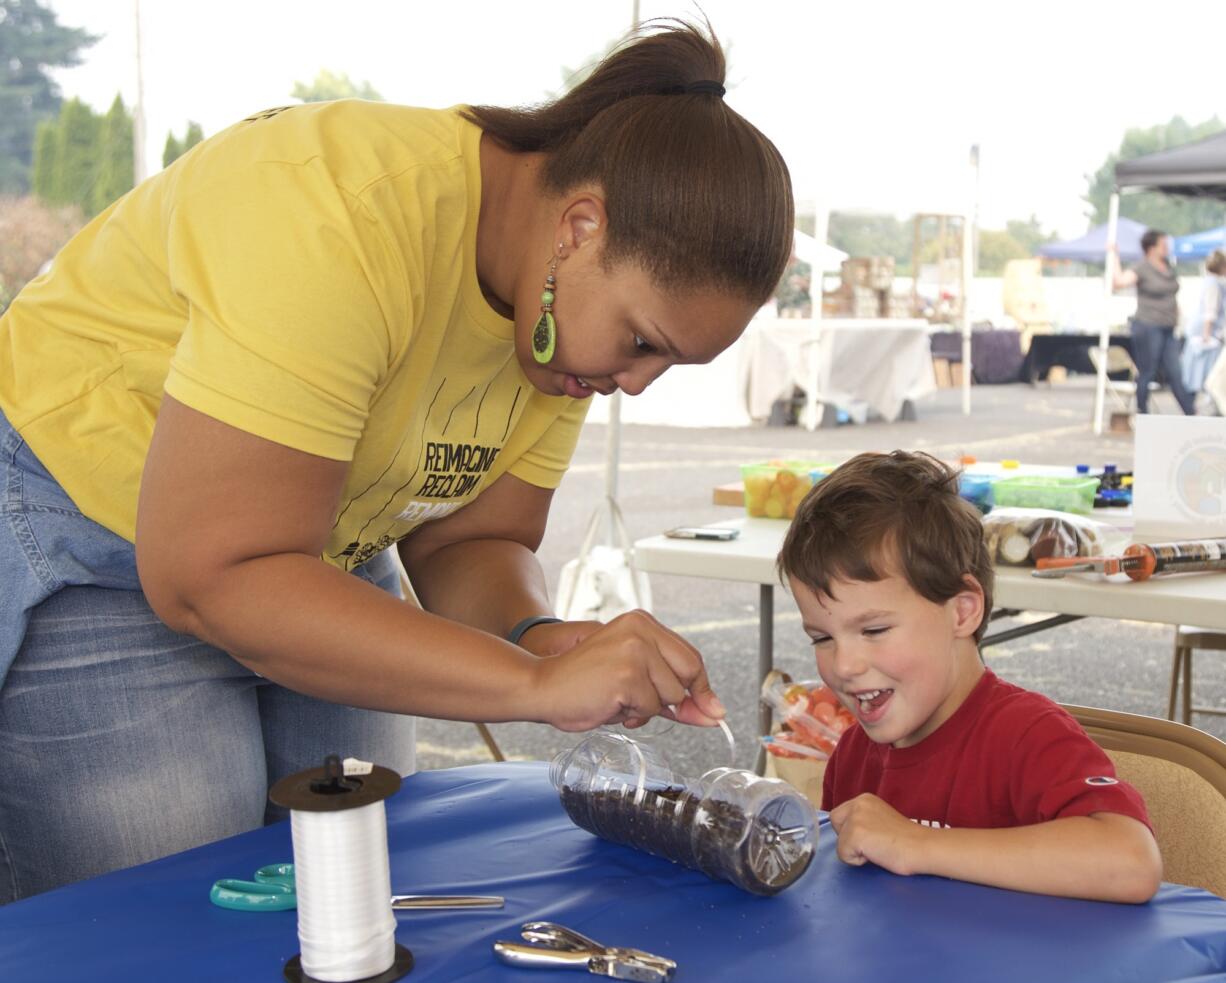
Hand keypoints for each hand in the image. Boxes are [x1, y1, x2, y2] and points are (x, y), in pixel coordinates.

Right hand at [528, 609, 724, 731]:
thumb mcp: (633, 680)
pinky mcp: (627, 675)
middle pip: (689, 673)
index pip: (690, 656)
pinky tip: (610, 704)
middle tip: (644, 705)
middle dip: (679, 700)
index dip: (699, 687)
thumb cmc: (582, 684)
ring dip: (647, 708)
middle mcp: (641, 629)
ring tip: (616, 698)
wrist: (542, 688)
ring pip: (671, 696)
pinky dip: (633, 716)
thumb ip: (673, 694)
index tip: (710, 709)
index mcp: (642, 622)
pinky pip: (651, 710)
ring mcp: (635, 651)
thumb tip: (714, 713)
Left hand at [829, 793, 927, 874]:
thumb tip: (848, 833)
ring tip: (877, 850)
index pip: (840, 815)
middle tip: (871, 844)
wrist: (922, 847)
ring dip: (855, 851)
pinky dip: (857, 861)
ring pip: (839, 842)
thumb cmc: (906, 840)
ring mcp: (855, 818)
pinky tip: (876, 855)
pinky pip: (844, 855)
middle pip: (835, 823)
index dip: (851, 830)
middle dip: (847, 837)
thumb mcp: (881, 819)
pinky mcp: (855, 834)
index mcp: (864, 799)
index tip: (871, 837)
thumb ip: (864, 820)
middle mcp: (858, 804)